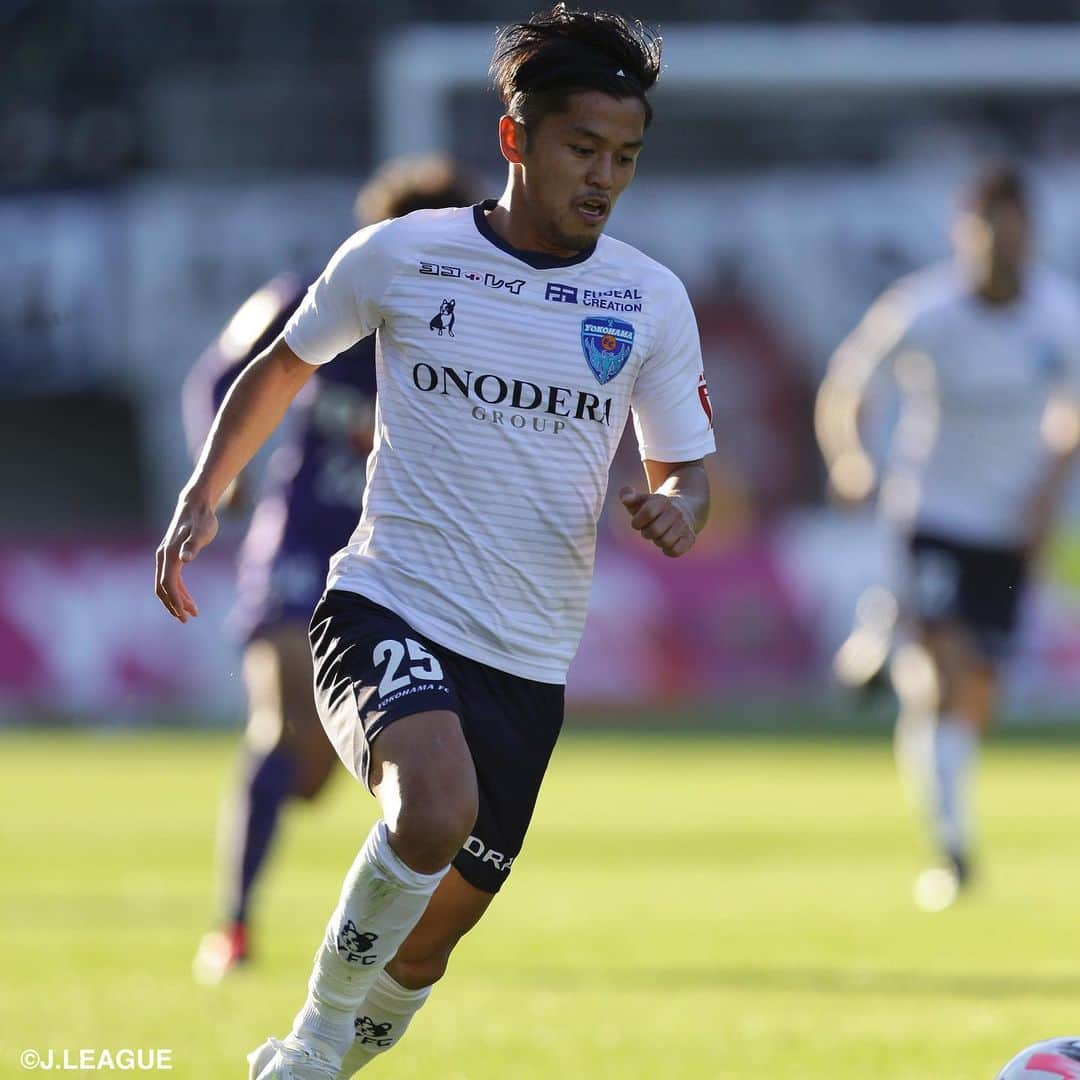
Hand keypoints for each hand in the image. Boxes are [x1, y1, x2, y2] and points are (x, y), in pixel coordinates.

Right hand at [154, 493, 218, 621]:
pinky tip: (190, 599)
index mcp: (170, 555)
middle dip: (173, 605)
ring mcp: (166, 556)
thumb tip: (186, 558)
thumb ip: (194, 545)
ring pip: (167, 585)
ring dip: (178, 600)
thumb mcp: (202, 531)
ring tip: (193, 613)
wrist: (195, 505)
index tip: (184, 616)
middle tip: (186, 620)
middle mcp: (163, 557)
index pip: (169, 584)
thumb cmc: (202, 519)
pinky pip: (172, 578)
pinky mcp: (172, 556)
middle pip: (163, 588)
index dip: (175, 601)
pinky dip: (180, 590)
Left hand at [619, 486, 695, 557]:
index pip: (647, 512)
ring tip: (659, 535)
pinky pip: (675, 551)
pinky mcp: (690, 538)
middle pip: (655, 530)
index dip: (637, 522)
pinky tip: (667, 544)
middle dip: (646, 533)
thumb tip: (625, 499)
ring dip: (658, 542)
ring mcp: (684, 525)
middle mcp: (675, 512)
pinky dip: (668, 550)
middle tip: (648, 530)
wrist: (683, 510)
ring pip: (665, 542)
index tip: (637, 523)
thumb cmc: (655, 508)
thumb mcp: (641, 500)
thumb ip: (628, 496)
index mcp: (661, 502)